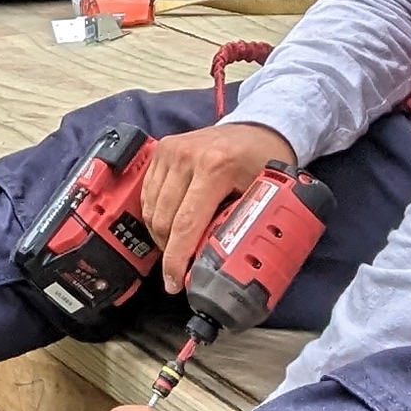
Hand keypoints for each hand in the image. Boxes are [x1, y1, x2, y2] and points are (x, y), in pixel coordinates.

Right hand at [136, 120, 299, 292]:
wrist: (259, 127)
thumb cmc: (263, 160)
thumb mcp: (262, 194)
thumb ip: (241, 223)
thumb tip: (221, 261)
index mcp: (215, 167)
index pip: (186, 223)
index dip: (176, 259)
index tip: (175, 283)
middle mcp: (187, 156)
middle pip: (163, 219)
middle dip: (168, 250)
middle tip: (181, 267)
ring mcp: (170, 150)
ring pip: (150, 208)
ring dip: (160, 234)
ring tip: (178, 246)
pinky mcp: (161, 150)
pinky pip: (147, 193)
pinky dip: (154, 214)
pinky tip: (170, 224)